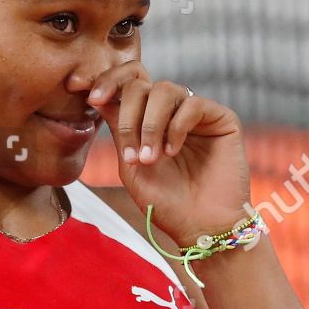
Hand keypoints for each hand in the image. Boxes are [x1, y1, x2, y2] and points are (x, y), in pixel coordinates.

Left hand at [88, 62, 251, 246]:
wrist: (199, 227)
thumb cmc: (165, 203)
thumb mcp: (130, 166)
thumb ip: (118, 130)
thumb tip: (97, 97)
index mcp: (147, 119)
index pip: (126, 83)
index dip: (106, 81)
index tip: (88, 96)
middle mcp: (171, 111)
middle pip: (141, 84)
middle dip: (129, 118)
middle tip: (131, 155)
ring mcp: (196, 113)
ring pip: (165, 90)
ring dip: (150, 125)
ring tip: (151, 159)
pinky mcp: (221, 119)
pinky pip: (192, 104)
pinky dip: (177, 127)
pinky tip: (173, 152)